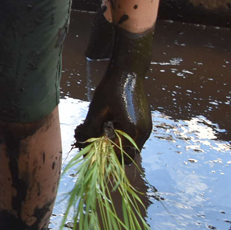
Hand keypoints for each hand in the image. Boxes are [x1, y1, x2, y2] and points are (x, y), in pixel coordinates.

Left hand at [75, 28, 153, 151]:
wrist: (128, 72)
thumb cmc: (111, 89)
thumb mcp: (96, 110)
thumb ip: (90, 130)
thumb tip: (83, 144)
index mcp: (133, 130)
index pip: (120, 156)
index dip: (105, 157)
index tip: (91, 151)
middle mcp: (144, 132)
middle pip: (127, 155)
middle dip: (110, 153)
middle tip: (95, 144)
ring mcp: (147, 128)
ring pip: (130, 147)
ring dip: (116, 145)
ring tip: (101, 133)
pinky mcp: (145, 123)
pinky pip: (133, 138)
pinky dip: (121, 138)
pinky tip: (109, 127)